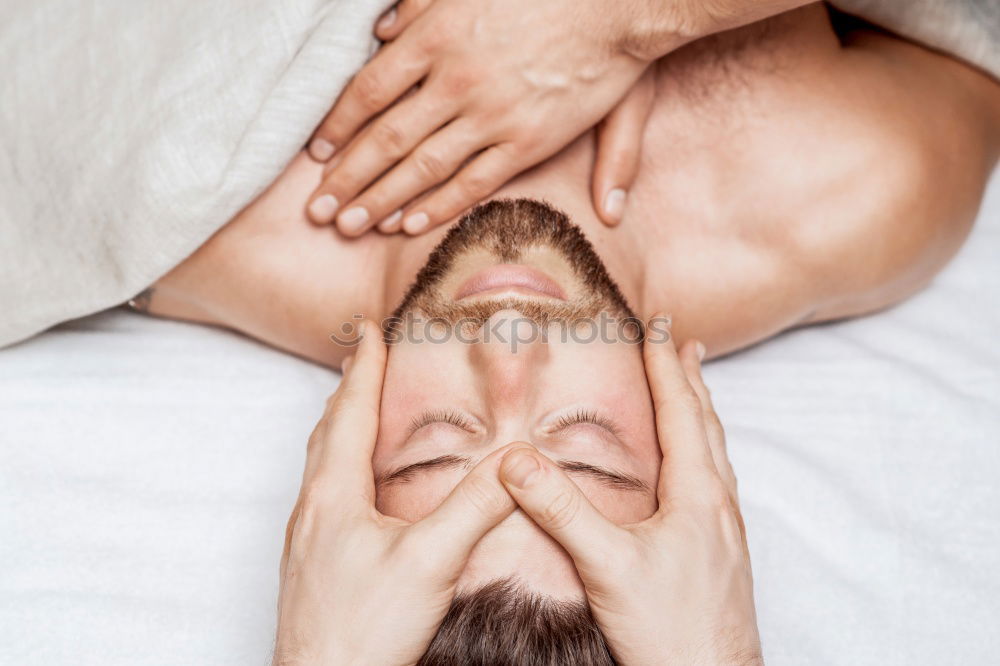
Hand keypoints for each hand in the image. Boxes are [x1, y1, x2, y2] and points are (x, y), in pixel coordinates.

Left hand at [273, 321, 519, 664]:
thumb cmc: (365, 630)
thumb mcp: (432, 561)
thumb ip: (474, 507)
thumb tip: (512, 462)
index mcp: (334, 496)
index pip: (351, 415)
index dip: (363, 369)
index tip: (367, 330)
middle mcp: (313, 511)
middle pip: (327, 434)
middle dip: (347, 392)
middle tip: (360, 361)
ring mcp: (306, 542)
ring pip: (320, 468)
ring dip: (338, 430)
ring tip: (355, 415)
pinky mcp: (311, 568)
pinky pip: (322, 498)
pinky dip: (338, 469)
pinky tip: (355, 494)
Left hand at [305, 0, 657, 234]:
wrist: (618, 2)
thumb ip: (423, 5)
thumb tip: (383, 28)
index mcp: (438, 36)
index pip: (369, 90)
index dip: (338, 126)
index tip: (317, 153)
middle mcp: (456, 80)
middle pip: (385, 137)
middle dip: (347, 179)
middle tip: (317, 211)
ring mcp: (491, 115)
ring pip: (422, 166)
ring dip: (381, 200)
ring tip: (349, 226)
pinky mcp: (527, 141)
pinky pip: (474, 181)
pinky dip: (438, 204)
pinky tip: (408, 225)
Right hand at [497, 326, 761, 664]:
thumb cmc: (668, 630)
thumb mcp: (606, 565)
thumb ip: (561, 509)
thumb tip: (517, 460)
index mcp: (697, 495)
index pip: (682, 413)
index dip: (667, 367)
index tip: (661, 327)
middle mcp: (719, 505)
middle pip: (707, 426)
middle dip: (692, 380)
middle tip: (685, 343)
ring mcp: (726, 531)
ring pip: (716, 456)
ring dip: (703, 415)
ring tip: (694, 393)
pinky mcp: (723, 554)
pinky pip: (716, 484)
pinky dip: (704, 455)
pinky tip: (694, 475)